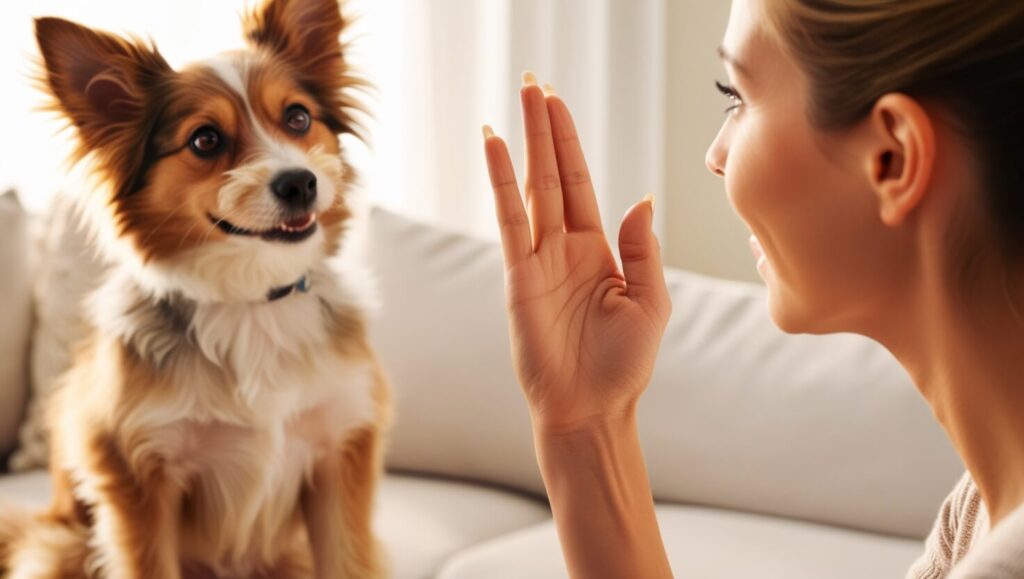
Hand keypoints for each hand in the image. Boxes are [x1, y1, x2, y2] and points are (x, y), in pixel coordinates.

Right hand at [482, 74, 671, 434]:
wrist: (591, 409)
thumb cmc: (624, 365)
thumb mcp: (650, 303)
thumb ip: (642, 250)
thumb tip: (641, 201)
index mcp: (599, 250)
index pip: (581, 182)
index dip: (569, 141)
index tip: (557, 103)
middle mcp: (565, 247)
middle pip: (554, 173)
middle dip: (545, 129)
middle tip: (535, 83)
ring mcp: (539, 259)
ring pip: (531, 188)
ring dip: (524, 145)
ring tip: (519, 101)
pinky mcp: (519, 276)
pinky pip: (510, 220)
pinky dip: (502, 183)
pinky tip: (495, 150)